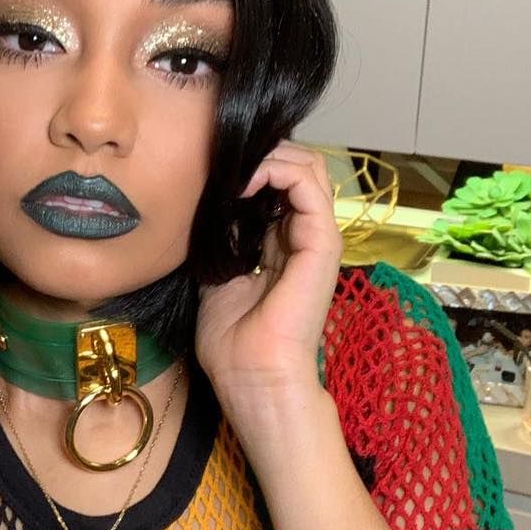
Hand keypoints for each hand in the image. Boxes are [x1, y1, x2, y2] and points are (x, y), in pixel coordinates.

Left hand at [194, 140, 342, 407]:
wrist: (252, 376)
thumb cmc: (233, 343)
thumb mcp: (216, 279)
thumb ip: (220, 243)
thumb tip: (207, 210)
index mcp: (282, 246)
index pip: (279, 185)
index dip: (251, 167)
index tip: (215, 171)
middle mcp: (303, 237)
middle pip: (298, 168)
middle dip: (262, 153)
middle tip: (225, 160)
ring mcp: (317, 238)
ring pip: (309, 168)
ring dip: (268, 157)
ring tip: (234, 169)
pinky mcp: (323, 243)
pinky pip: (309, 187)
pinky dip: (277, 170)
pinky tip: (244, 181)